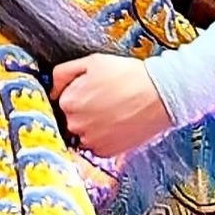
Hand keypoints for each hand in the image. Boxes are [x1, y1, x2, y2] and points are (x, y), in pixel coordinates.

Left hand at [51, 54, 173, 156]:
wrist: (163, 95)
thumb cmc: (131, 76)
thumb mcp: (92, 62)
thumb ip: (63, 73)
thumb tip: (51, 88)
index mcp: (68, 102)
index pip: (58, 102)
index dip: (75, 95)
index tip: (88, 93)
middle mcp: (75, 124)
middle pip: (69, 119)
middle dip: (82, 111)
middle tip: (104, 102)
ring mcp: (91, 140)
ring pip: (82, 134)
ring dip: (92, 126)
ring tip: (113, 113)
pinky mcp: (106, 152)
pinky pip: (96, 146)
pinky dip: (104, 138)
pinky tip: (117, 124)